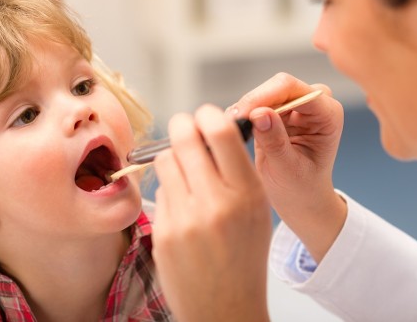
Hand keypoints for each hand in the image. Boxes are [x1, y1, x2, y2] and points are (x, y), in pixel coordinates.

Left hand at [152, 104, 271, 321]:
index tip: (204, 116)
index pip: (220, 130)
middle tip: (185, 128)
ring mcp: (186, 218)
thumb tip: (211, 127)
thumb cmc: (243, 256)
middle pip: (185, 136)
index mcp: (247, 193)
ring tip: (183, 168)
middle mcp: (216, 202)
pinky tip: (180, 203)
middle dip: (183, 125)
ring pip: (165, 158)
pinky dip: (168, 188)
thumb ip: (236, 169)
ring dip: (172, 155)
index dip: (207, 114)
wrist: (226, 308)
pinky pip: (159, 190)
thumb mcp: (256, 208)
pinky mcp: (163, 232)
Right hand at [229, 73, 346, 261]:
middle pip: (279, 86)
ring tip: (233, 128)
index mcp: (328, 115)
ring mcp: (298, 105)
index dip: (266, 97)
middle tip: (232, 121)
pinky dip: (245, 112)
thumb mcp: (288, 170)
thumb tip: (258, 113)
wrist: (302, 200)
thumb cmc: (302, 189)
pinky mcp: (281, 110)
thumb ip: (275, 141)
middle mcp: (316, 103)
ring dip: (247, 107)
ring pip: (265, 91)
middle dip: (254, 101)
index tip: (243, 114)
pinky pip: (258, 102)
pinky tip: (236, 127)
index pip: (295, 90)